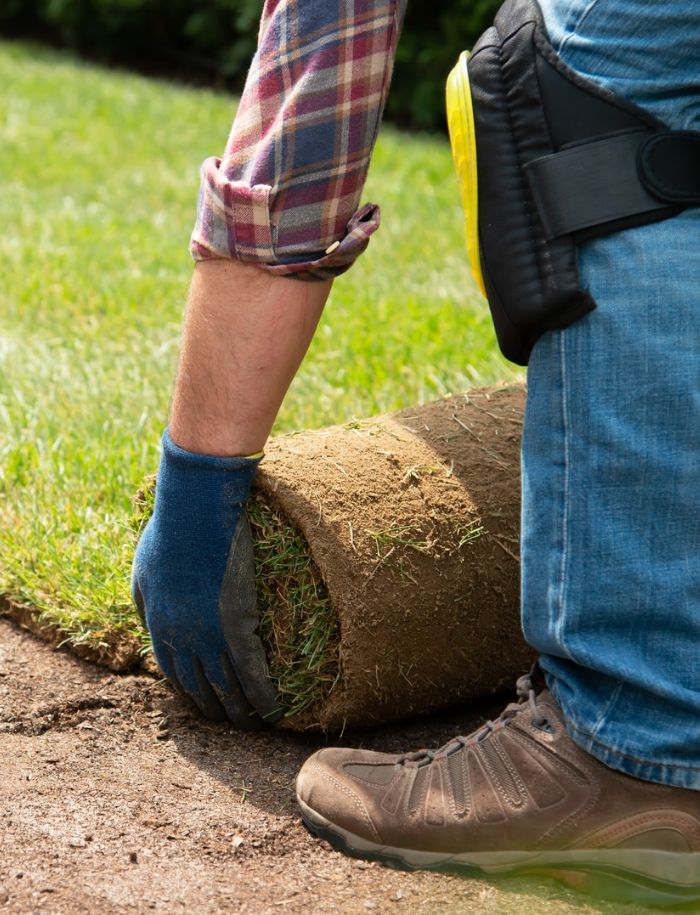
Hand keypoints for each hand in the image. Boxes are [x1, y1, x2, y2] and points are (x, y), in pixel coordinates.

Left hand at [131, 433, 281, 728]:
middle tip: (233, 724)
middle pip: (199, 689)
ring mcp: (209, 635)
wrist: (195, 510)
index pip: (174, 675)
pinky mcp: (237, 624)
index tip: (204, 705)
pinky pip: (251, 672)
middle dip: (215, 711)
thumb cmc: (170, 530)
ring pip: (225, 688)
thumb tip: (151, 621)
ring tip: (257, 727)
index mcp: (158, 626)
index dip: (190, 694)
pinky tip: (273, 709)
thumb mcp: (144, 570)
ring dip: (241, 713)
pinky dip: (262, 695)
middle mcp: (181, 639)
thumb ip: (147, 602)